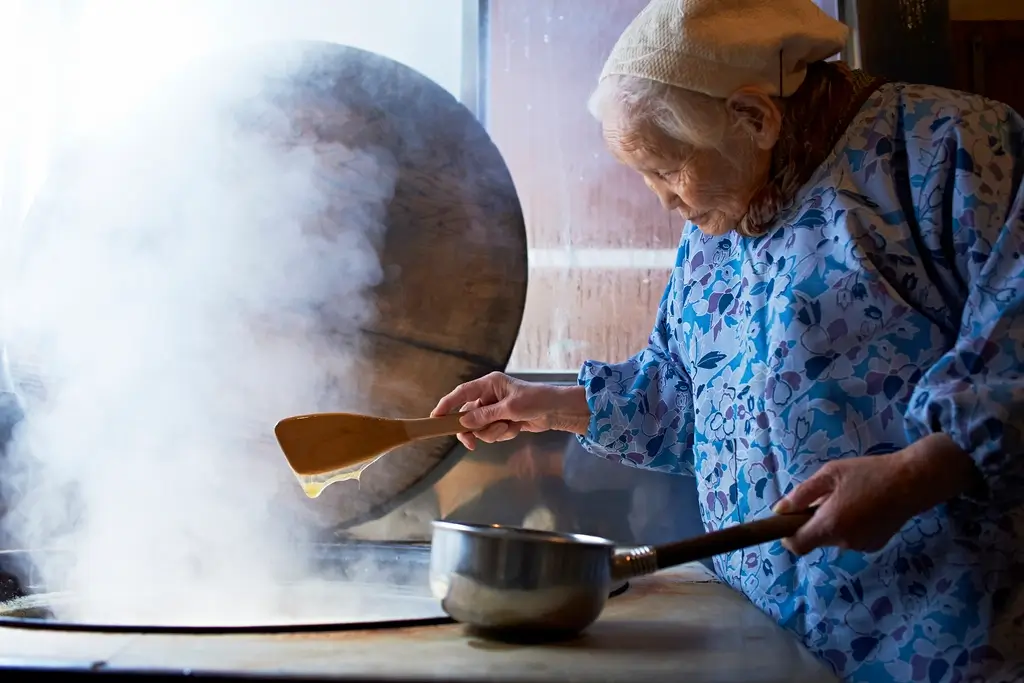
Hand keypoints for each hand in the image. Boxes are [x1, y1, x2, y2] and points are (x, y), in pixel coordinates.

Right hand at [431, 372, 590, 449]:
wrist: (557, 411)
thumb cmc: (536, 400)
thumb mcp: (510, 408)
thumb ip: (486, 416)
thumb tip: (463, 422)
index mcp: (489, 384)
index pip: (462, 393)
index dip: (447, 405)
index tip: (435, 418)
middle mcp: (489, 395)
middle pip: (468, 416)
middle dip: (473, 429)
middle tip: (471, 444)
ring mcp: (495, 409)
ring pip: (481, 427)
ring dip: (493, 432)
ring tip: (509, 427)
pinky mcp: (502, 421)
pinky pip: (493, 432)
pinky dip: (503, 434)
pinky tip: (516, 429)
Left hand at [772, 433, 979, 555]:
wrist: (912, 482)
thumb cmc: (869, 473)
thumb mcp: (830, 474)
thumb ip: (802, 494)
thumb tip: (780, 510)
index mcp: (830, 524)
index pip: (797, 546)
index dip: (788, 536)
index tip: (789, 520)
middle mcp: (844, 542)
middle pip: (815, 540)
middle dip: (813, 523)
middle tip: (825, 498)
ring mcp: (862, 546)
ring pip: (833, 538)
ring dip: (832, 523)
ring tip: (848, 498)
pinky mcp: (875, 545)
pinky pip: (850, 538)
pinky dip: (849, 527)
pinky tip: (862, 507)